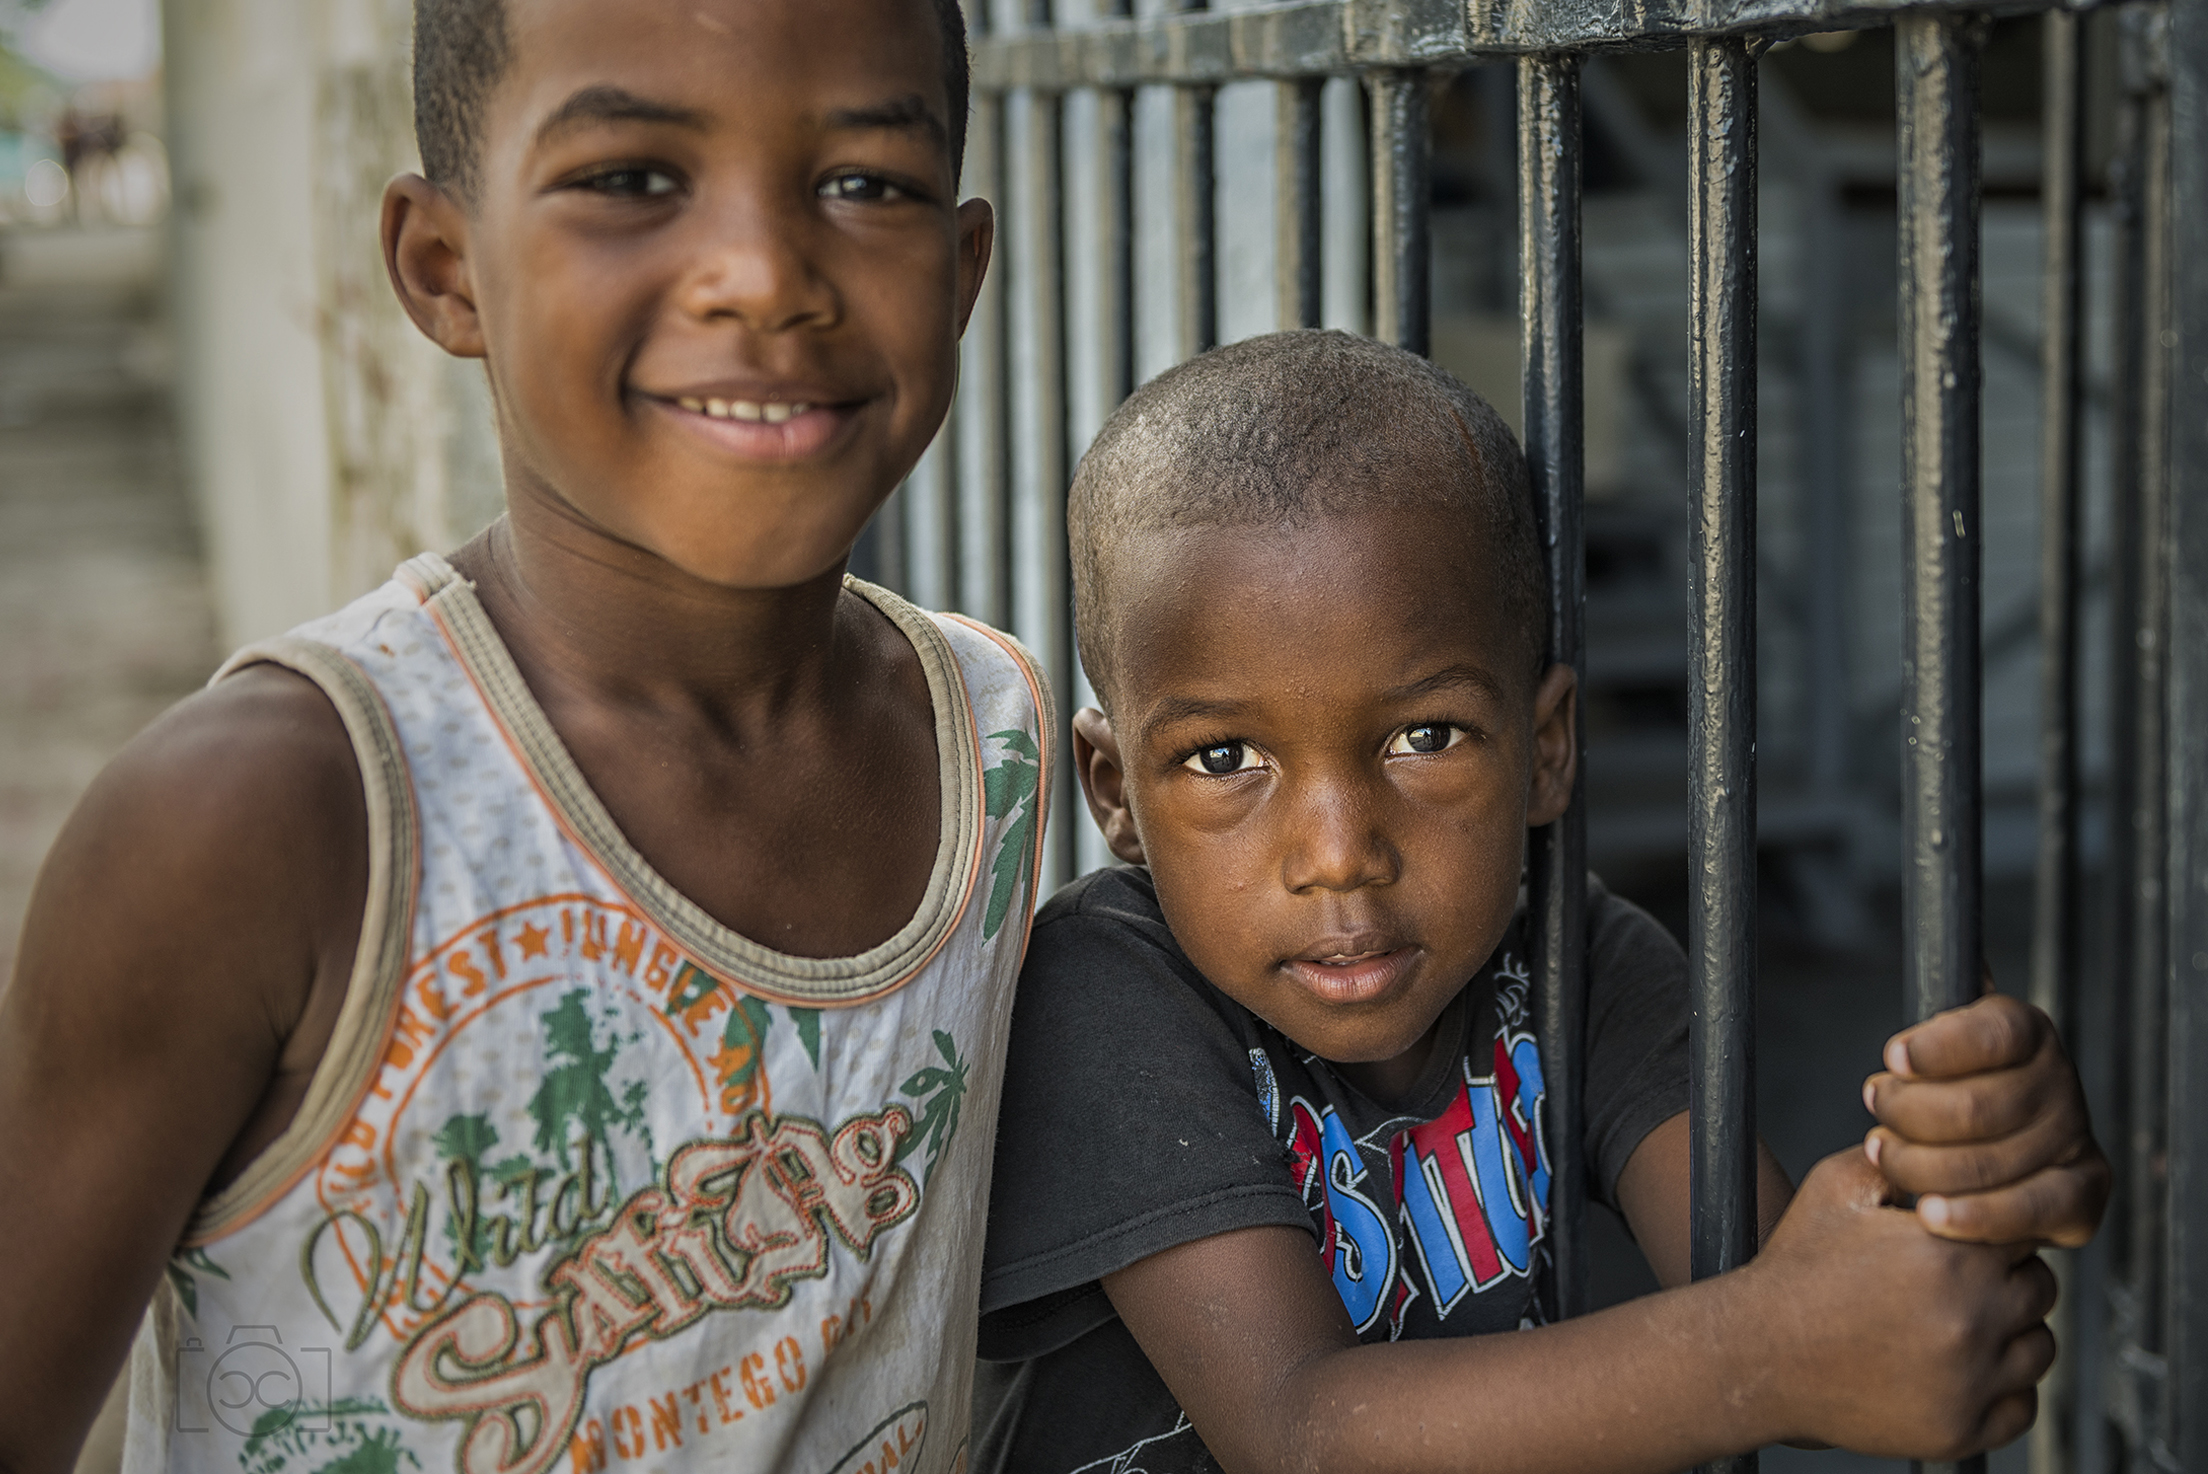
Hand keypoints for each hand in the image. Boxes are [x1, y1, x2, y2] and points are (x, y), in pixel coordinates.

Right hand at [1747, 1149, 2056, 1457]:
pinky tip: (1959, 1366)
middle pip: (2040, 1287)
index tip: (1959, 1237)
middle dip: (2005, 1278)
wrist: (1758, 1353)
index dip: (1990, 1229)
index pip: (2023, 1229)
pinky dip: (2003, 1389)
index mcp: (1950, 1254)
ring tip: (1954, 1322)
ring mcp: (1970, 1382)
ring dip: (2011, 1333)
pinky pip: (2022, 1406)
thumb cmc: (1796, 1267)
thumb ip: (1899, 1158)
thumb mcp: (1834, 1188)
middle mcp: (1971, 1319)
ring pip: (2039, 1347)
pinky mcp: (1960, 1430)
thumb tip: (1941, 1139)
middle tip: (1951, 1281)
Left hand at [1862, 992, 2107, 1246]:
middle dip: (1908, 1114)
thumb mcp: (1939, 1041)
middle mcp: (2060, 1080)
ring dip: (1920, 1165)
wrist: (1985, 1151)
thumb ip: (1940, 1018)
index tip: (1892, 1057)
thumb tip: (1958, 955)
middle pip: (1976, 1107)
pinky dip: (1972, 1216)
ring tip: (1884, 1154)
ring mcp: (2075, 1139)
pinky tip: (1930, 1213)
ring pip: (1987, 1162)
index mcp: (2026, 1030)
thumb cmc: (1948, 1085)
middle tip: (1875, 1112)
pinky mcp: (2082, 1196)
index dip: (1939, 1048)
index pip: (1992, 1032)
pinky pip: (2026, 1210)